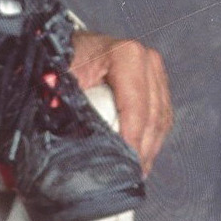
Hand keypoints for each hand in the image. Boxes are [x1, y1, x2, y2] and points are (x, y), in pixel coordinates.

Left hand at [69, 30, 173, 175]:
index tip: (125, 164)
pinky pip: (160, 116)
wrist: (68, 46)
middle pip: (154, 116)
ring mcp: (154, 71)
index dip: (132, 139)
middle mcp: (147, 61)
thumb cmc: (61, 60)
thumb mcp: (59, 78)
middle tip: (131, 175)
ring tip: (137, 172)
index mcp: (126, 56)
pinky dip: (152, 139)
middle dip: (143, 149)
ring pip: (161, 119)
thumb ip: (66, 102)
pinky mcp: (156, 83)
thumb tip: (69, 129)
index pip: (136, 107)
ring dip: (150, 148)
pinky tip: (141, 157)